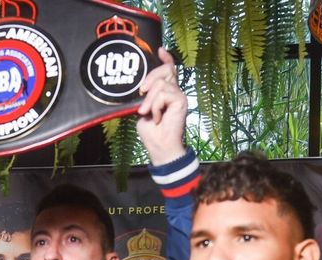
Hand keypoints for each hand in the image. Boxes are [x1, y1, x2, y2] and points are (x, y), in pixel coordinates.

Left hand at [135, 49, 186, 164]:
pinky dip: (156, 106)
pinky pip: (164, 94)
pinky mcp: (181, 101)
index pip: (169, 70)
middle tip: (141, 93)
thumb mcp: (143, 110)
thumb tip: (140, 87)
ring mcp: (179, 95)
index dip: (166, 59)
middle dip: (150, 78)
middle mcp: (175, 91)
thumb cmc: (151, 132)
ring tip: (148, 113)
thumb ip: (145, 97)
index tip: (159, 49)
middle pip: (165, 70)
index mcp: (166, 92)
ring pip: (161, 84)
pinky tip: (157, 117)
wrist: (160, 147)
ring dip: (150, 100)